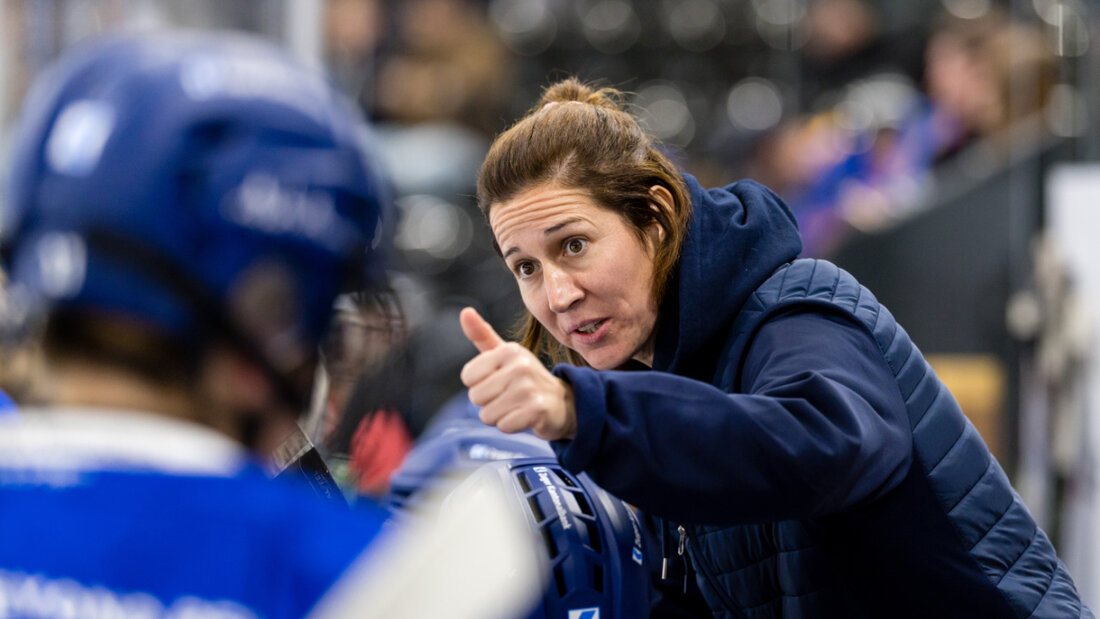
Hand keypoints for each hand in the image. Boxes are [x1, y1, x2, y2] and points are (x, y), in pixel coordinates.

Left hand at [459, 307, 576, 440]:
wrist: (562, 403)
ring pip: (487, 414)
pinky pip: (503, 426)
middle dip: (489, 402)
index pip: (467, 377)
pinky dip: (511, 426)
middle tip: (510, 396)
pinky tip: (525, 416)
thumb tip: (465, 311)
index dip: (479, 384)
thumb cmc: (525, 378)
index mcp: (509, 350)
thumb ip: (482, 335)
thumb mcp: (505, 355)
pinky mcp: (537, 410)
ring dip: (499, 416)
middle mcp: (520, 366)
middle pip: (475, 397)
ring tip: (517, 406)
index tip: (499, 381)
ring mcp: (529, 388)